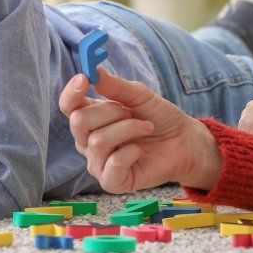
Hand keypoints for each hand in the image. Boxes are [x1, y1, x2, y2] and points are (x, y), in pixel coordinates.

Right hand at [59, 69, 222, 192]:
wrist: (184, 141)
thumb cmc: (158, 117)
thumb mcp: (139, 95)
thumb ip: (115, 85)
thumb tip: (94, 70)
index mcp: (91, 118)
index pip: (68, 106)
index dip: (72, 92)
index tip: (85, 78)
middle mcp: (88, 142)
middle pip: (78, 122)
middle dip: (110, 111)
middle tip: (131, 111)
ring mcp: (98, 163)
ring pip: (98, 141)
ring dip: (129, 129)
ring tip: (146, 127)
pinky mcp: (113, 182)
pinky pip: (113, 164)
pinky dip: (131, 152)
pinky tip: (141, 150)